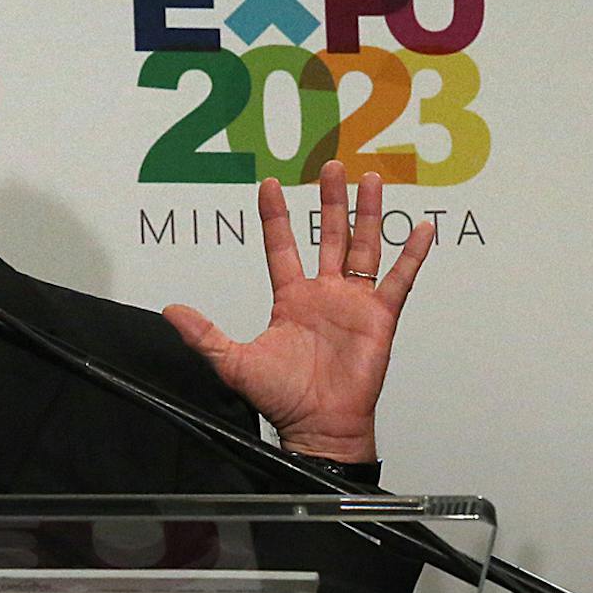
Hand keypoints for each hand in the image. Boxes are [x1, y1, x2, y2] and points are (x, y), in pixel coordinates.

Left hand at [163, 160, 431, 460]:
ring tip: (371, 180)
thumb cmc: (282, 399)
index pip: (281, 247)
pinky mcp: (380, 317)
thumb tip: (170, 311)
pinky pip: (399, 280)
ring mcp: (354, 303)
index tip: (269, 185)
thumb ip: (204, 334)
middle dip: (329, 201)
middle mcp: (324, 294)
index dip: (276, 217)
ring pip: (363, 247)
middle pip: (328, 236)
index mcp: (291, 298)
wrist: (318, 426)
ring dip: (367, 214)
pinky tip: (421, 229)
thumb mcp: (233, 362)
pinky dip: (412, 255)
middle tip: (330, 166)